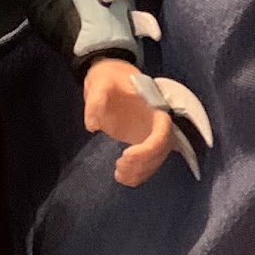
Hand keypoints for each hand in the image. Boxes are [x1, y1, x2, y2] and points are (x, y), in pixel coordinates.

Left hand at [83, 57, 174, 186]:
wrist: (111, 77)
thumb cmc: (109, 78)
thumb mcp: (100, 83)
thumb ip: (96, 101)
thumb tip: (92, 125)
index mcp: (155, 108)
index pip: (163, 134)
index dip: (148, 150)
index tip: (126, 154)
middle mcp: (159, 123)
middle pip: (161, 151)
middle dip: (142, 164)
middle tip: (118, 165)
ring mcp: (153, 133)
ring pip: (156, 160)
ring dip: (140, 172)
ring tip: (117, 172)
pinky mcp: (145, 141)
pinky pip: (149, 162)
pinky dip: (139, 174)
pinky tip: (122, 176)